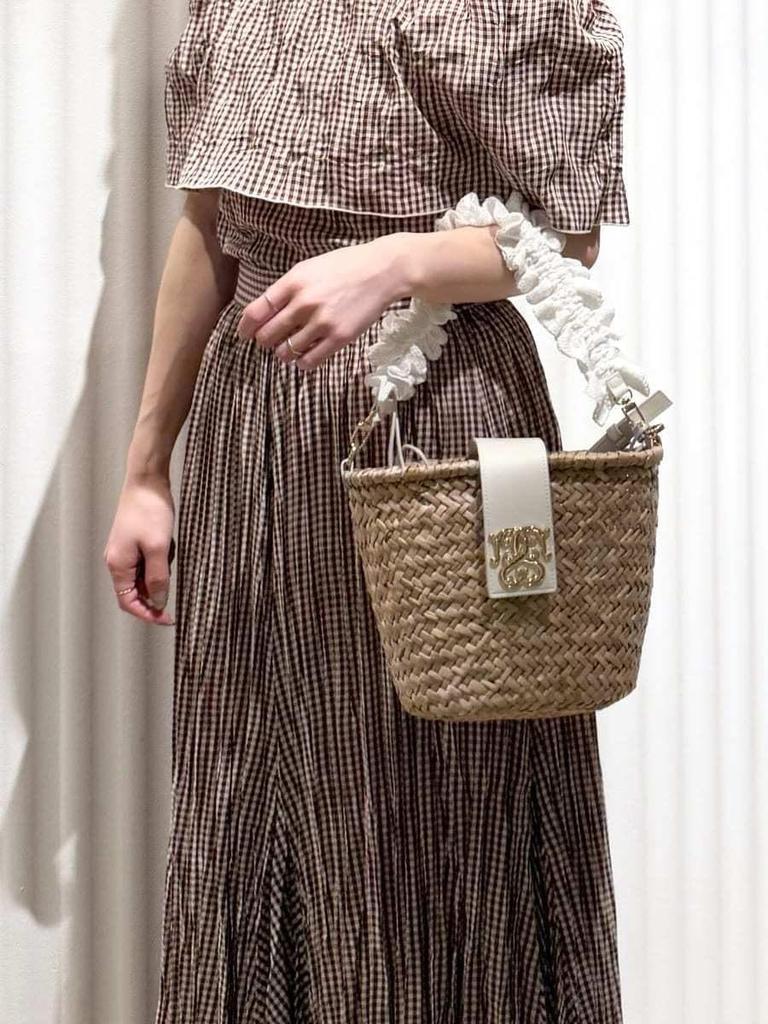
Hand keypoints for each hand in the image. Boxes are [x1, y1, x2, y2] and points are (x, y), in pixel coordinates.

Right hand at [103, 472, 175, 625]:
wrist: (147, 480)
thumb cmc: (150, 511)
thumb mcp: (159, 548)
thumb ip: (158, 578)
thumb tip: (158, 602)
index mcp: (118, 565)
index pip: (128, 602)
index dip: (148, 614)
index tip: (168, 618)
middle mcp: (117, 560)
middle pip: (136, 591)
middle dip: (157, 588)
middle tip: (174, 580)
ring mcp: (126, 551)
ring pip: (146, 575)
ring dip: (162, 569)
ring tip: (169, 547)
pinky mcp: (135, 541)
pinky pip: (150, 560)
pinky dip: (162, 556)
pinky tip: (168, 540)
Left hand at [235, 233, 414, 369]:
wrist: (381, 271)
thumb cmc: (344, 267)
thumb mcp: (308, 268)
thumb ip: (286, 290)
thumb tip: (264, 314)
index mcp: (293, 282)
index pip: (256, 312)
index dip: (245, 328)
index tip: (244, 335)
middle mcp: (304, 303)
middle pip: (268, 335)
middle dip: (265, 341)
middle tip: (271, 340)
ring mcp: (322, 322)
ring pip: (286, 352)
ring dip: (284, 353)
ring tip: (291, 347)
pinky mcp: (339, 337)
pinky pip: (309, 361)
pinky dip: (302, 362)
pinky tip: (306, 355)